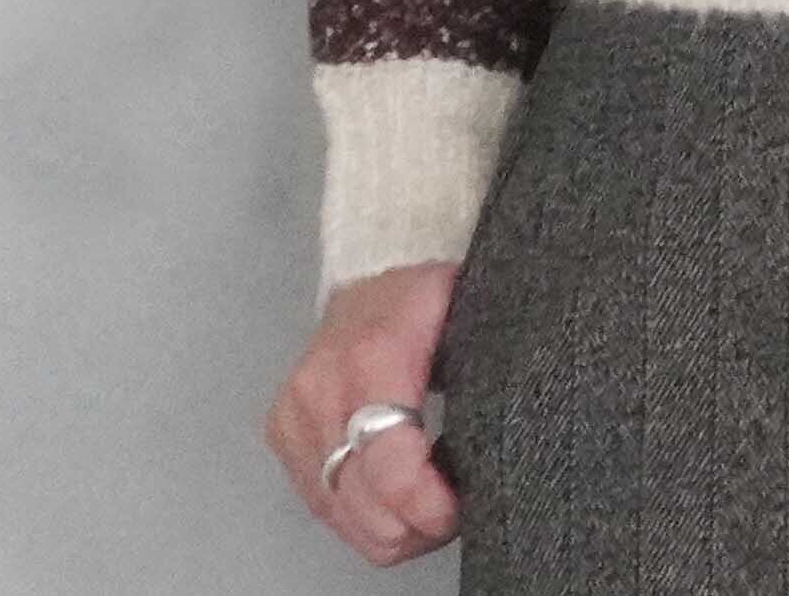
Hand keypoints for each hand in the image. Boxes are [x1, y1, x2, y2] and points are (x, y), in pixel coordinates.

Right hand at [262, 262, 464, 564]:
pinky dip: (360, 512)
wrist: (378, 263)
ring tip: (428, 503)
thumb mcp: (472, 318)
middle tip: (453, 508)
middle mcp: (323, 390)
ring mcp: (295, 414)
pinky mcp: (281, 430)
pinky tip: (394, 490)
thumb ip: (483, 378)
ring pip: (340, 515)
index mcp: (376, 358)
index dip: (428, 507)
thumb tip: (507, 445)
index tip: (460, 508)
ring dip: (389, 526)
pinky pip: (321, 502)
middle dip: (414, 525)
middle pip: (362, 505)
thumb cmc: (433, 291)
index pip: (391, 467)